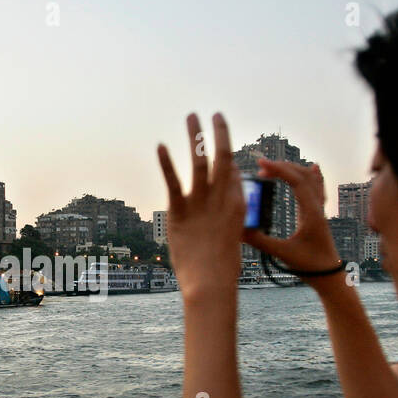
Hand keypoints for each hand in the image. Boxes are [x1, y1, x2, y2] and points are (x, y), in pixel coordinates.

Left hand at [157, 113, 243, 300]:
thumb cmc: (221, 266)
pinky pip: (172, 182)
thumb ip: (230, 214)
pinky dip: (165, 163)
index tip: (220, 137)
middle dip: (219, 132)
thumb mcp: (233, 236)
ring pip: (199, 160)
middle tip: (215, 113)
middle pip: (222, 156)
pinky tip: (159, 145)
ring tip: (192, 116)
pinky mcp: (180, 211)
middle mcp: (222, 198)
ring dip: (195, 136)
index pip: (233, 170)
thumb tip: (227, 200)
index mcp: (238, 204)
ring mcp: (201, 203)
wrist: (210, 284)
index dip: (227, 153)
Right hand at [242, 159, 341, 276]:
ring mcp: (319, 209)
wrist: (330, 276)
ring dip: (293, 169)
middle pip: (303, 175)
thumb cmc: (309, 266)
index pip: (296, 181)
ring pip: (311, 179)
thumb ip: (261, 241)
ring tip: (274, 168)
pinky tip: (313, 167)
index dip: (278, 169)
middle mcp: (317, 207)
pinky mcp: (318, 214)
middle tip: (261, 168)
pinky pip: (318, 188)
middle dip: (282, 167)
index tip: (261, 164)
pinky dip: (313, 175)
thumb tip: (238, 231)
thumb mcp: (283, 253)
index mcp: (310, 212)